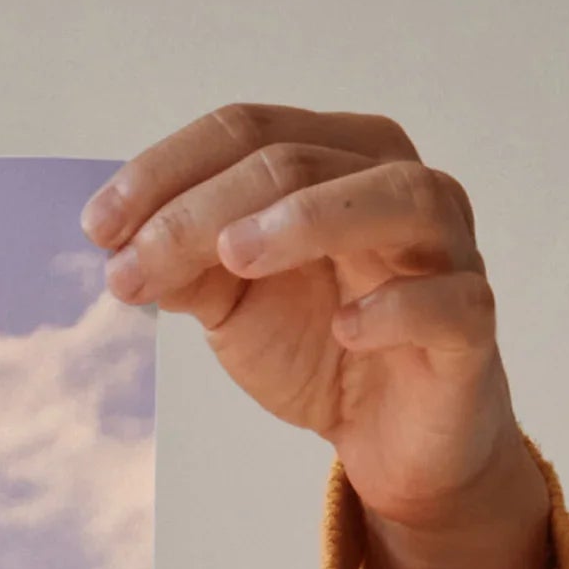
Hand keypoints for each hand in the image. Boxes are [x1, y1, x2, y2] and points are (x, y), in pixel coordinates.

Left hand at [89, 105, 568, 568]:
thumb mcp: (234, 302)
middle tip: (132, 264)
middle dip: (203, 210)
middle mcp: (399, 185)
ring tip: (234, 256)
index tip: (97, 229)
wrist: (391, 438)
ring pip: (394, 198)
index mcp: (338, 159)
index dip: (167, 171)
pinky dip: (397, 306)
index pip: (249, 131)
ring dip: (308, 219)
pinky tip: (345, 326)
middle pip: (300, 161)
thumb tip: (123, 245)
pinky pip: (449, 301)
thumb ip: (187, 265)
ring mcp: (447, 250)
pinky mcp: (470, 325)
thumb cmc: (320, 344)